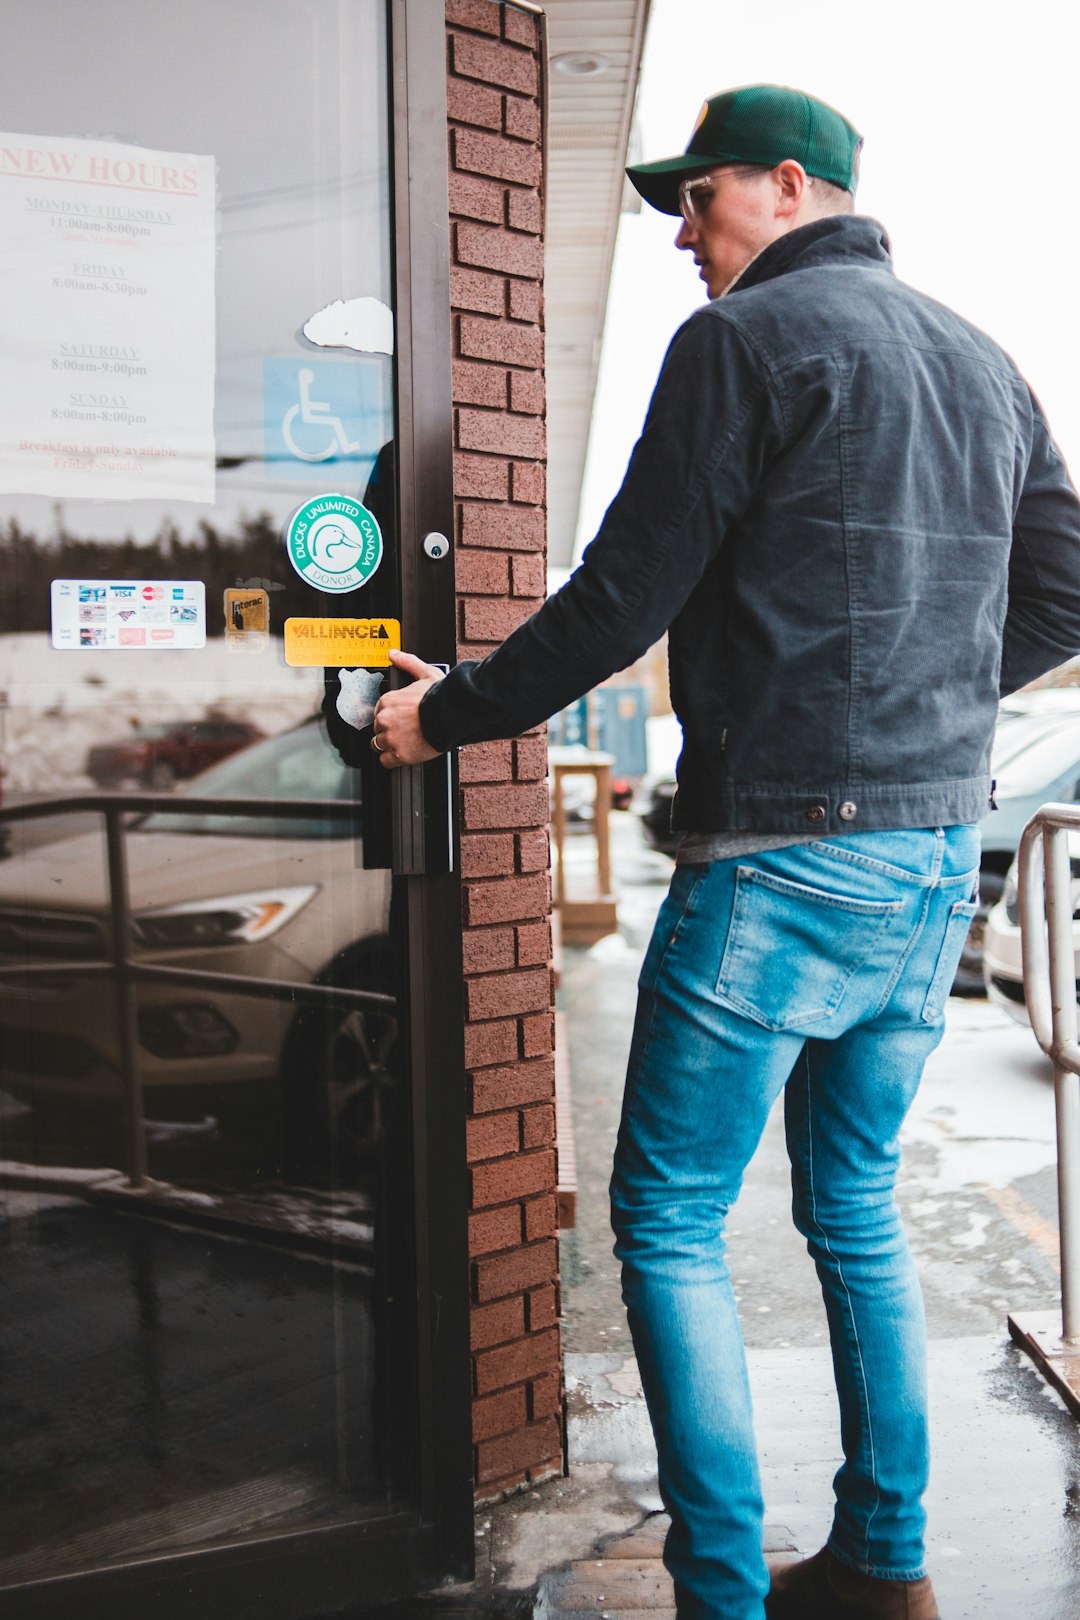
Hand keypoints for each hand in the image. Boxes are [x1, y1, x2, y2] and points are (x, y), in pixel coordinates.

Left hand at [371, 648, 442, 767]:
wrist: (451, 716)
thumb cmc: (441, 697)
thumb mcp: (425, 673)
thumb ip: (408, 662)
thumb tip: (394, 654)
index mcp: (388, 701)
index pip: (380, 711)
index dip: (390, 715)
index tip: (400, 718)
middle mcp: (385, 720)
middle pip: (378, 729)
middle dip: (388, 730)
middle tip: (404, 731)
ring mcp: (391, 738)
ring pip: (378, 745)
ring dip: (388, 745)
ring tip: (404, 743)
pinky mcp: (399, 754)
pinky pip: (386, 761)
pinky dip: (392, 760)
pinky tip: (402, 755)